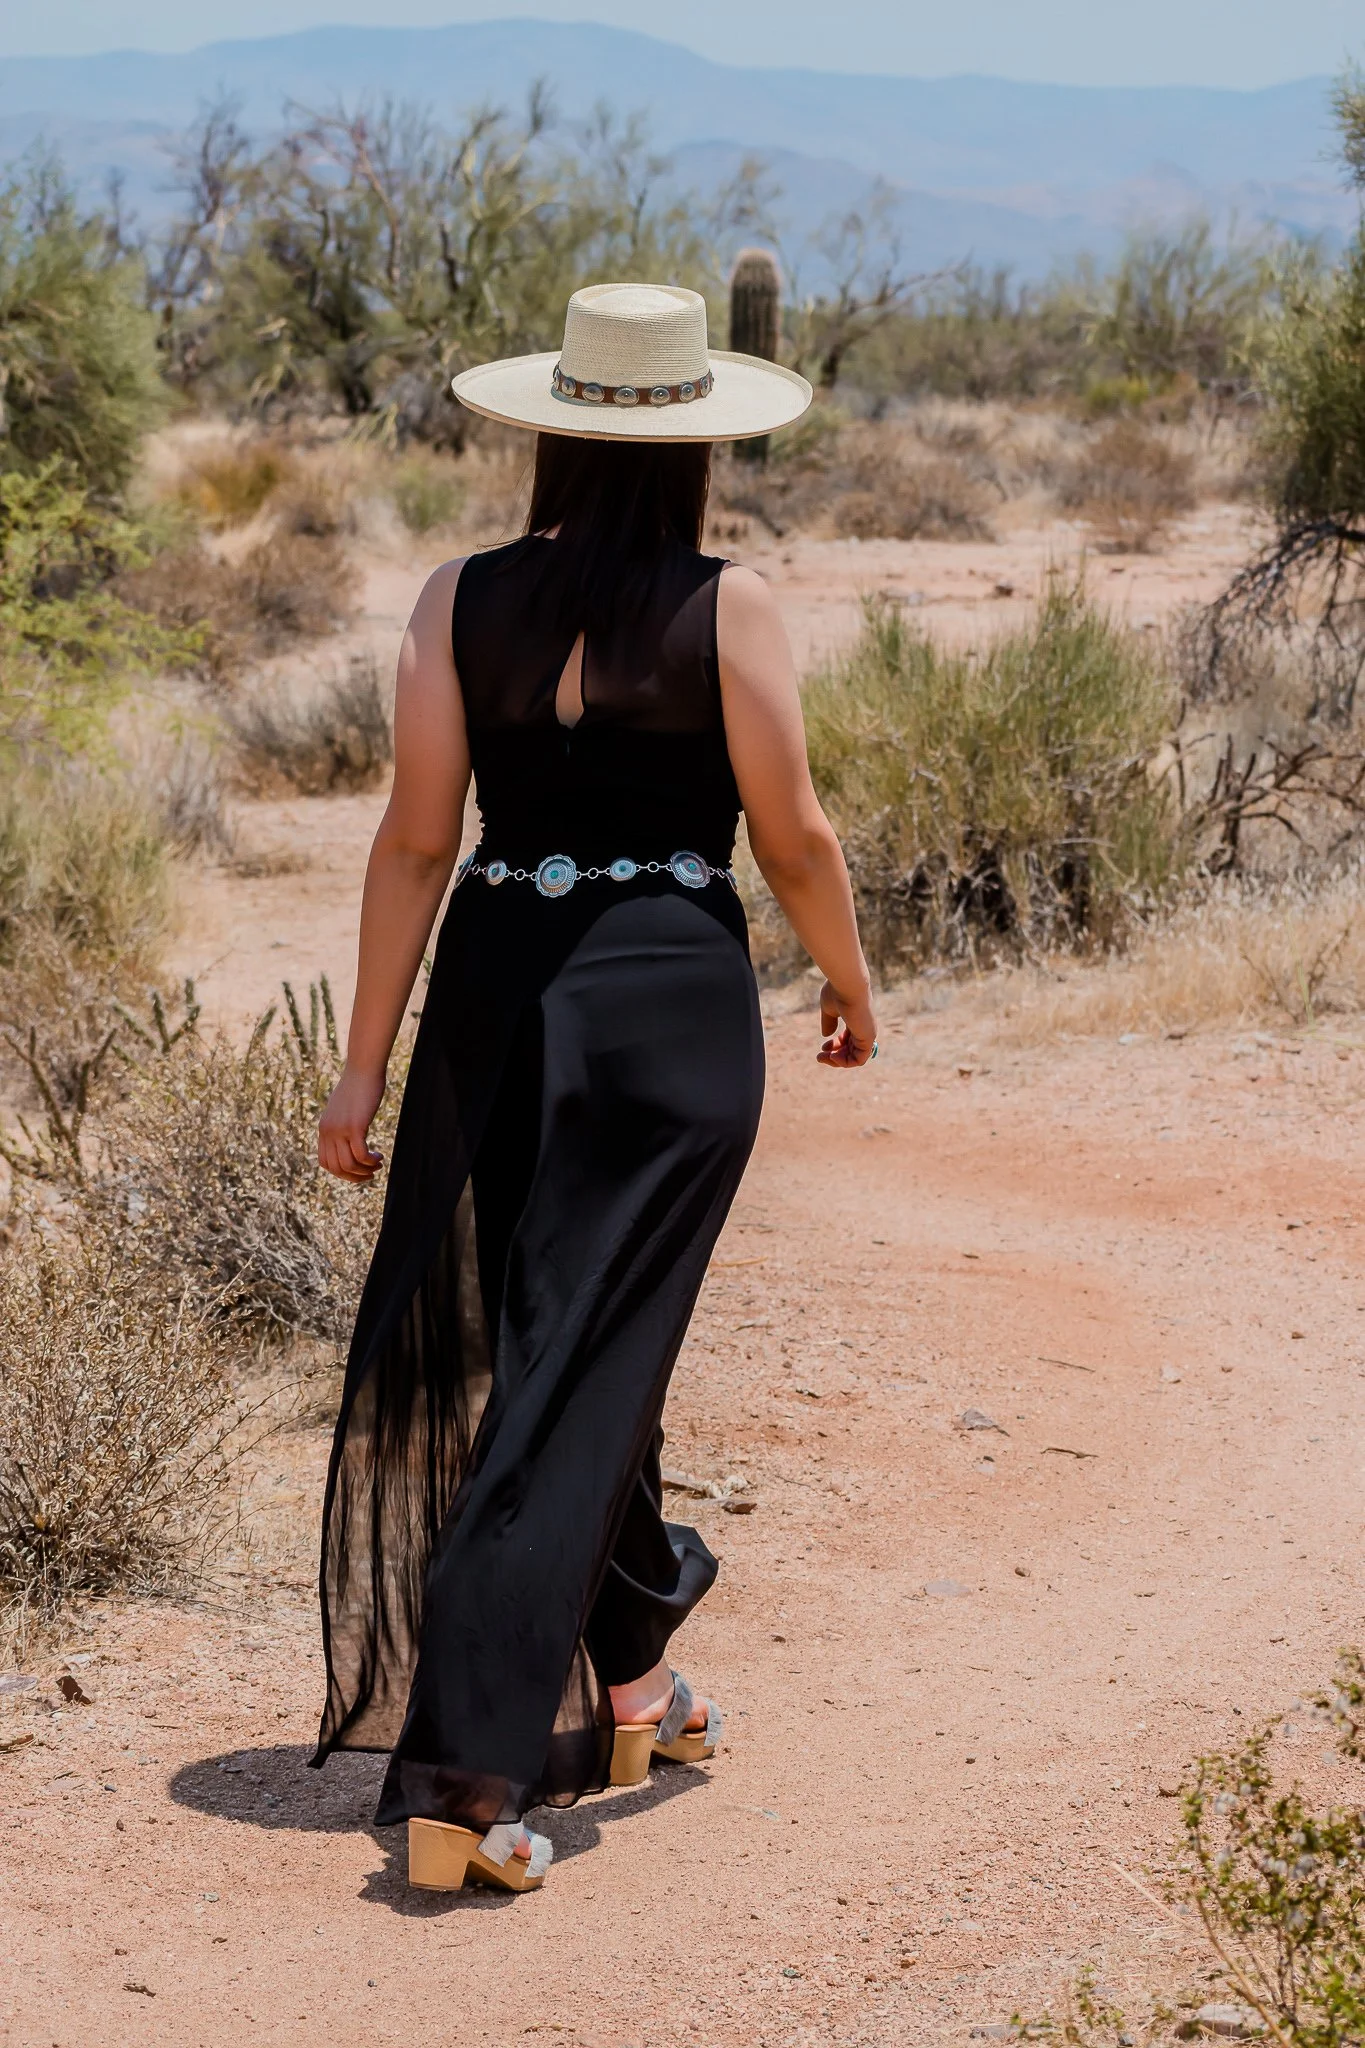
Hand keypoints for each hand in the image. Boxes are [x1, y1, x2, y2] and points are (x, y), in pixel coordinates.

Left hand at [319, 1065, 385, 1181]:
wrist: (363, 1068)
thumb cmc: (358, 1086)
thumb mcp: (344, 1108)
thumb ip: (342, 1122)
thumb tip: (349, 1134)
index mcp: (324, 1129)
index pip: (325, 1163)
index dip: (342, 1172)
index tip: (358, 1169)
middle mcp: (328, 1131)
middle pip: (336, 1168)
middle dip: (354, 1176)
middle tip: (371, 1173)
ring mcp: (340, 1129)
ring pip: (348, 1165)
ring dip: (364, 1171)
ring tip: (378, 1164)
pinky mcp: (355, 1126)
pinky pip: (361, 1155)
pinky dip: (371, 1161)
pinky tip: (380, 1156)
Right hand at [817, 981, 877, 1067]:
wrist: (848, 985)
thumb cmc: (837, 993)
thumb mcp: (829, 1008)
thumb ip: (829, 1022)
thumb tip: (826, 1035)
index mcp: (856, 1020)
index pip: (849, 1039)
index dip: (836, 1045)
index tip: (823, 1046)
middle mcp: (864, 1028)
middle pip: (851, 1050)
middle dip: (834, 1055)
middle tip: (819, 1057)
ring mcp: (867, 1034)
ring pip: (855, 1057)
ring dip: (838, 1061)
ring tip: (823, 1058)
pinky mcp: (868, 1038)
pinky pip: (859, 1059)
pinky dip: (846, 1062)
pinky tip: (833, 1057)